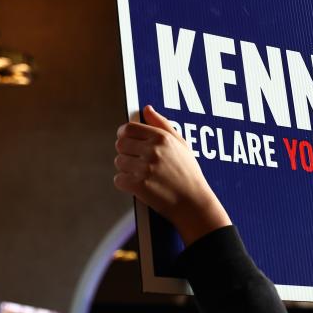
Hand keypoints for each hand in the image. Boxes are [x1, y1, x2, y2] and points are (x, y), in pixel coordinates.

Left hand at [114, 105, 230, 245]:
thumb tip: (147, 109)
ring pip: (119, 162)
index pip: (129, 128)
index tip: (126, 140)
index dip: (123, 134)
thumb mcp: (181, 144)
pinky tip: (139, 185)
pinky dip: (125, 183)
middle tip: (135, 160)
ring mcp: (145, 168)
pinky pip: (119, 180)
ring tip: (142, 174)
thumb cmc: (189, 174)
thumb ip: (162, 124)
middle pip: (120, 144)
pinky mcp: (139, 186)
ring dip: (126, 169)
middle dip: (125, 152)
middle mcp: (152, 151)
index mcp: (162, 138)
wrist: (194, 203)